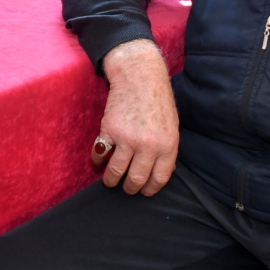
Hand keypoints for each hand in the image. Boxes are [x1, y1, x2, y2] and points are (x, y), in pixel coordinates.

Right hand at [92, 39, 178, 195]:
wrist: (140, 77)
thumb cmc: (158, 100)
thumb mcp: (171, 126)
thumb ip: (166, 149)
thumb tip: (159, 172)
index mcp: (168, 145)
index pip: (159, 177)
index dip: (150, 188)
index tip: (144, 192)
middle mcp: (149, 145)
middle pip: (137, 178)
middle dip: (130, 188)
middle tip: (126, 189)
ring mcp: (128, 139)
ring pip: (116, 171)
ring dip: (111, 180)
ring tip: (110, 181)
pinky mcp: (110, 131)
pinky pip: (101, 154)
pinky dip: (98, 161)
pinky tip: (99, 161)